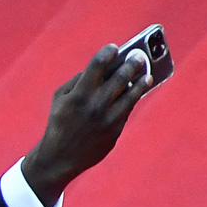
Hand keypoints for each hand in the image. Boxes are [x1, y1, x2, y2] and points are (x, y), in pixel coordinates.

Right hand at [22, 43, 151, 205]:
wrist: (59, 158)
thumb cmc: (59, 124)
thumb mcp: (59, 99)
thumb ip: (77, 81)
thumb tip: (102, 68)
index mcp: (78, 95)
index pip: (98, 64)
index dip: (108, 52)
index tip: (115, 48)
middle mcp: (95, 105)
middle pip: (120, 76)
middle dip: (132, 62)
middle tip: (138, 56)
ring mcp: (107, 119)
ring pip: (131, 93)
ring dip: (141, 80)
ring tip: (147, 74)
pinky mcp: (115, 131)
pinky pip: (128, 109)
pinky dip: (134, 97)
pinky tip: (139, 89)